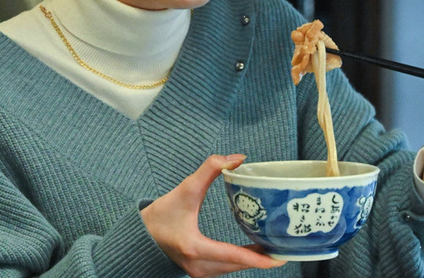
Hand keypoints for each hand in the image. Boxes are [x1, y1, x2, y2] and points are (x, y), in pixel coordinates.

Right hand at [141, 154, 285, 276]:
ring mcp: (199, 273)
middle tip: (283, 245)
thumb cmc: (161, 215)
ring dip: (251, 260)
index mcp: (196, 248)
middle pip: (238, 265)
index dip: (259, 258)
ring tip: (272, 246)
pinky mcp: (199, 273)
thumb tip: (237, 158)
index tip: (280, 257)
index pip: (234, 256)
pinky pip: (226, 269)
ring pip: (233, 269)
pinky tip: (253, 251)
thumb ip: (210, 169)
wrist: (140, 236)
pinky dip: (240, 261)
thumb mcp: (186, 189)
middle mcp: (198, 266)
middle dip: (261, 257)